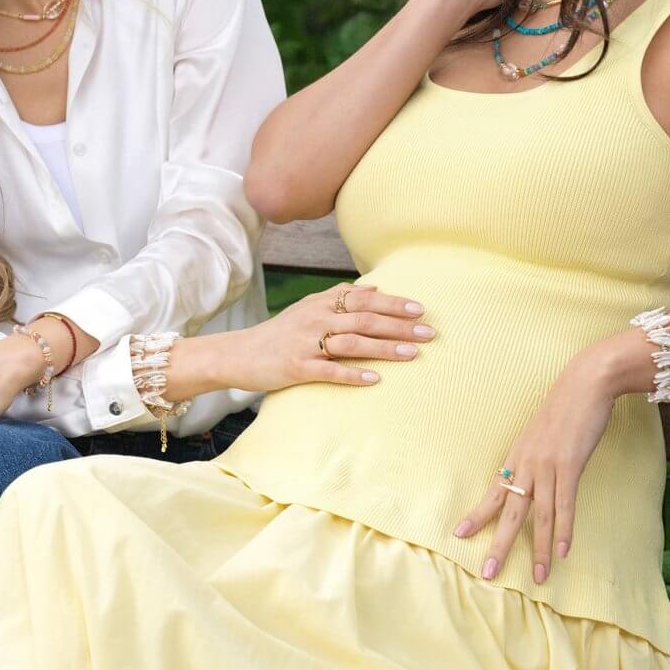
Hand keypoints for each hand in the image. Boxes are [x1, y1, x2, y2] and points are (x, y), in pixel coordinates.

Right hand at [214, 282, 435, 393]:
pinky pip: (329, 370)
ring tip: (412, 354)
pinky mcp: (297, 367)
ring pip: (352, 343)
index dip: (393, 303)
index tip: (420, 309)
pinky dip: (353, 374)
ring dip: (385, 348)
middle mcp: (316, 318)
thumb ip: (338, 297)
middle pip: (364, 319)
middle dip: (399, 325)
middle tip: (429, 332)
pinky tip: (374, 379)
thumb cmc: (280, 333)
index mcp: (321, 303)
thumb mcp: (308, 308)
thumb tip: (374, 289)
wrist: (240, 354)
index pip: (364, 299)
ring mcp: (306, 343)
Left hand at [451, 352, 615, 583]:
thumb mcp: (541, 434)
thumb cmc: (565, 408)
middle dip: (499, 543)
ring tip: (539, 578)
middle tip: (488, 572)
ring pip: (539, 515)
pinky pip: (565, 503)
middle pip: (509, 511)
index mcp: (517, 456)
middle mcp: (526, 463)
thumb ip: (535, 457)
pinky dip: (565, 529)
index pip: (494, 492)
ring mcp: (547, 464)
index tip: (459, 534)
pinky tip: (564, 551)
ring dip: (540, 549)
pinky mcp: (570, 464)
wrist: (584, 383)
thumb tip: (533, 477)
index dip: (478, 514)